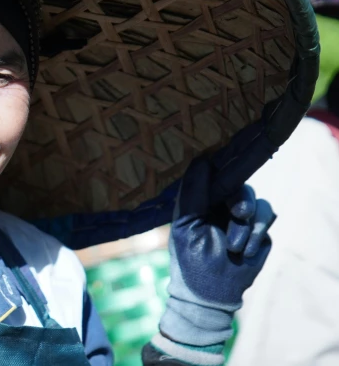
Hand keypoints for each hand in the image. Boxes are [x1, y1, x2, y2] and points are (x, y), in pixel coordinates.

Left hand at [160, 132, 276, 346]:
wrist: (212, 293)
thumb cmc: (190, 259)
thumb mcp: (185, 224)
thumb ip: (193, 192)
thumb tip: (202, 159)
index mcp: (200, 200)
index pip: (212, 174)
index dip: (221, 168)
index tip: (227, 169)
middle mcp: (220, 204)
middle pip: (238, 183)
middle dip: (240, 198)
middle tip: (240, 213)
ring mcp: (241, 216)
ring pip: (255, 200)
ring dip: (246, 224)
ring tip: (234, 246)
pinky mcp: (259, 230)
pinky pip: (267, 216)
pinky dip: (257, 233)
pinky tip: (245, 251)